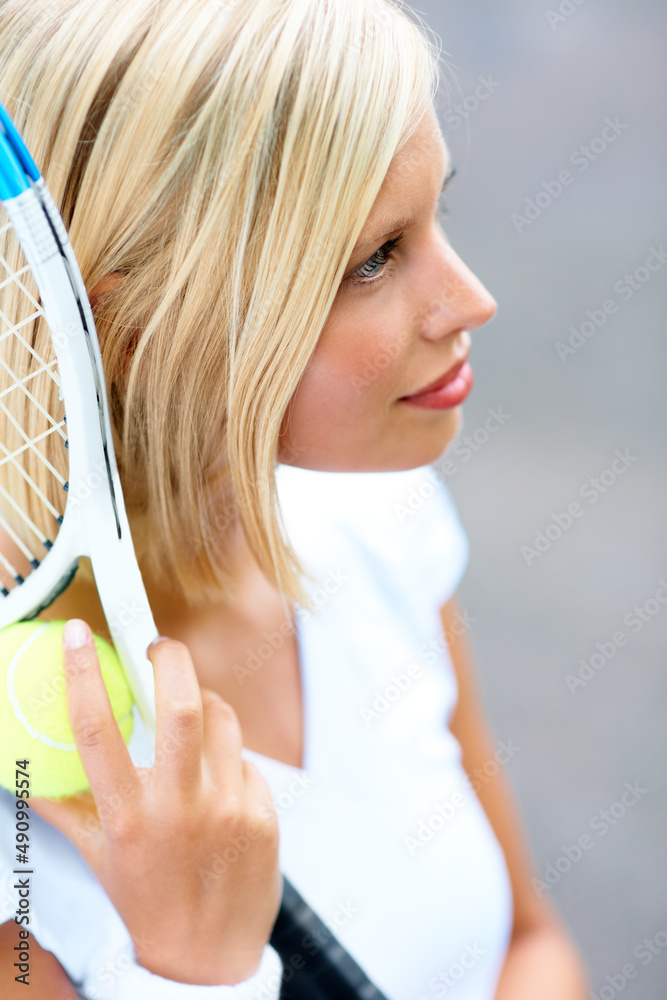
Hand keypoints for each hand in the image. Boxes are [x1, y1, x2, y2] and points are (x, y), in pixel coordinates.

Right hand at [31, 620, 281, 986]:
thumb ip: (65, 806)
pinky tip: (218, 783)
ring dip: (204, 703)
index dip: (82, 676)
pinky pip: (245, 757)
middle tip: (158, 647)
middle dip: (170, 660)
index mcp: (128, 818)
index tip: (79, 635)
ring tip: (191, 718)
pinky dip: (229, 756)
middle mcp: (180, 809)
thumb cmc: (148, 901)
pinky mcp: (263, 813)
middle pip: (182, 707)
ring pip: (221, 719)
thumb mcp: (99, 855)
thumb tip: (28, 769)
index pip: (97, 732)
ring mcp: (228, 809)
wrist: (207, 960)